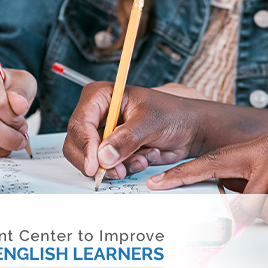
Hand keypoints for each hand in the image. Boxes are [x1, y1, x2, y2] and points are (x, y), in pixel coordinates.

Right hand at [64, 83, 201, 179]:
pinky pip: (105, 167)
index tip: (95, 165)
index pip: (80, 122)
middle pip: (77, 143)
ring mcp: (103, 133)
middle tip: (119, 170)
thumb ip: (126, 138)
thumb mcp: (150, 123)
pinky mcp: (112, 149)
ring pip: (90, 159)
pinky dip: (123, 168)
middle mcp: (98, 114)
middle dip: (99, 161)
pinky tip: (142, 159)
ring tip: (141, 158)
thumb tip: (104, 156)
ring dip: (116, 166)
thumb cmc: (174, 114)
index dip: (85, 145)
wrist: (190, 128)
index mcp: (102, 96)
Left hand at [147, 133, 267, 227]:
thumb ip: (259, 179)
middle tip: (181, 203)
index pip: (214, 160)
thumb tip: (231, 199)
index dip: (183, 173)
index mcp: (262, 145)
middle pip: (222, 179)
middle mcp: (267, 149)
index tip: (159, 182)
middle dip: (206, 195)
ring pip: (250, 205)